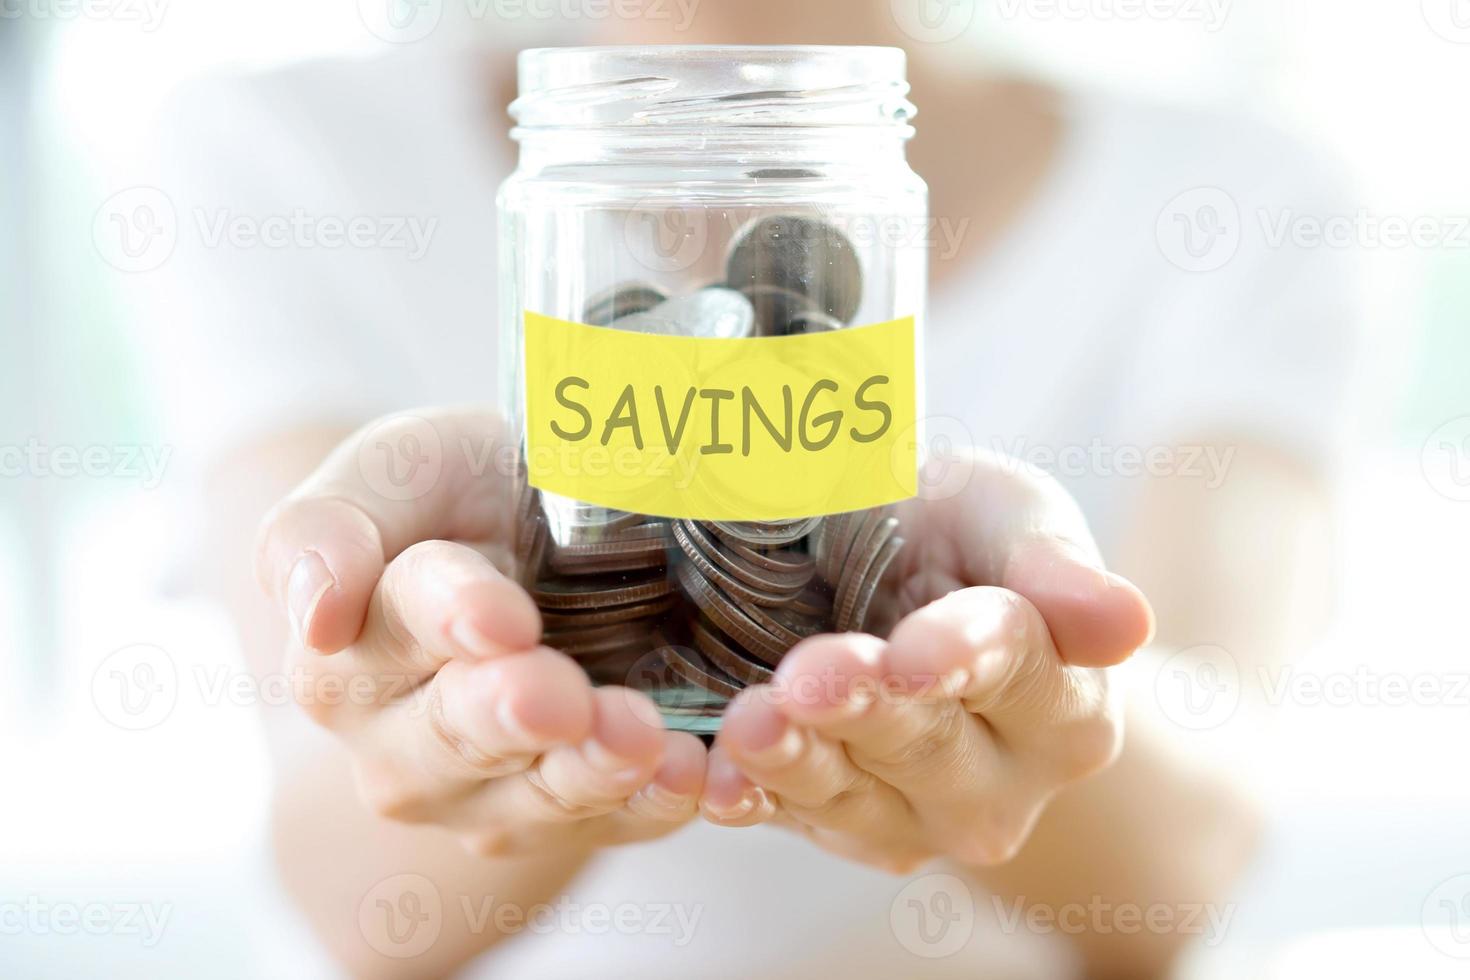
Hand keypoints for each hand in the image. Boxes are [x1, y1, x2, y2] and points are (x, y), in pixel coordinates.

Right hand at [254, 410, 704, 857]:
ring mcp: (484, 799)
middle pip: (458, 735)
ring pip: (535, 799)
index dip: (451, 620)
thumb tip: (316, 612)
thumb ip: (329, 525)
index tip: (501, 618)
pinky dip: (653, 805)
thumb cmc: (461, 498)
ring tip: (639, 737)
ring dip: (590, 772)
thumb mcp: (398, 473)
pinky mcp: (569, 823)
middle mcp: (403, 745)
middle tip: (562, 695)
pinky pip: (612, 827)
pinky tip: (690, 774)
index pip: (397, 629)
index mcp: (348, 654)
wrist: (539, 544)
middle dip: (512, 715)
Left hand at [704, 453, 1154, 872]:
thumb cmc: (960, 539)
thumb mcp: (1006, 513)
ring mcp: (916, 818)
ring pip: (855, 796)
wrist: (889, 581)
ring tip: (751, 723)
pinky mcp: (837, 827)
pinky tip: (711, 779)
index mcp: (1068, 704)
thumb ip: (1055, 562)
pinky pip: (788, 819)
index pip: (1022, 675)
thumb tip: (1128, 621)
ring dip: (799, 761)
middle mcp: (1003, 781)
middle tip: (812, 676)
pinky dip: (745, 798)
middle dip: (869, 710)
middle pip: (931, 746)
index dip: (967, 657)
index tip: (918, 650)